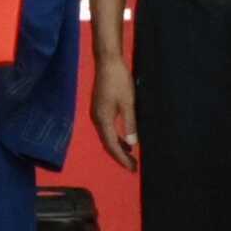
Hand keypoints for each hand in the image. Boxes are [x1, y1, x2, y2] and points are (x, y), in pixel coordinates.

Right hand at [92, 53, 140, 168]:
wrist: (108, 62)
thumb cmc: (119, 81)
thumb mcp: (128, 103)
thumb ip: (130, 124)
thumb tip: (133, 144)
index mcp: (103, 119)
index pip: (112, 145)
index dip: (122, 158)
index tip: (132, 168)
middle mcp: (97, 119)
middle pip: (108, 143)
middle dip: (120, 156)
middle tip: (133, 166)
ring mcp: (97, 114)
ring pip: (107, 137)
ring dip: (118, 147)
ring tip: (131, 156)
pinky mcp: (99, 108)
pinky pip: (107, 129)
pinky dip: (116, 137)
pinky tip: (126, 139)